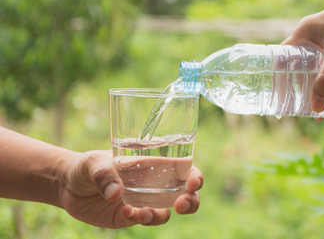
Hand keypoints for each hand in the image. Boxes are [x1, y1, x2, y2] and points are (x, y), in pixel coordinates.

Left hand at [60, 150, 202, 227]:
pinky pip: (143, 220)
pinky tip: (125, 213)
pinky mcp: (130, 216)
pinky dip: (139, 219)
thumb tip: (116, 194)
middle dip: (191, 201)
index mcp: (154, 164)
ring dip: (161, 215)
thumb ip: (105, 175)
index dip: (195, 176)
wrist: (68, 186)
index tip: (193, 183)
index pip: (184, 169)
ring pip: (167, 212)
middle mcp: (154, 184)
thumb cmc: (88, 165)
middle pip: (185, 194)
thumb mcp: (94, 163)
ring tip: (143, 214)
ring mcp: (144, 201)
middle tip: (182, 205)